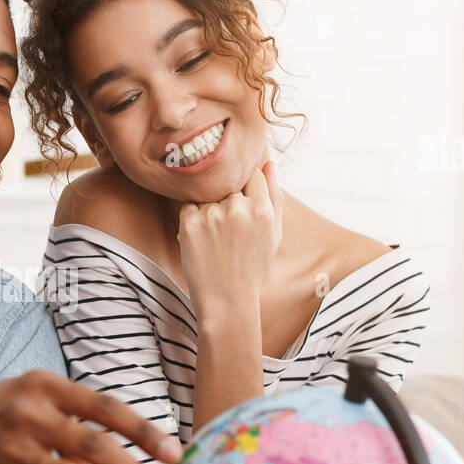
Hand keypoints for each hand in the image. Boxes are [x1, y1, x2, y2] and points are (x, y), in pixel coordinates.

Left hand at [177, 159, 281, 319]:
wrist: (226, 299)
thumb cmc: (252, 266)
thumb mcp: (274, 233)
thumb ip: (275, 196)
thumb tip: (268, 163)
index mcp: (262, 209)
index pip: (250, 174)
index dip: (244, 186)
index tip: (242, 203)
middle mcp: (237, 207)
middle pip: (227, 183)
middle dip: (226, 197)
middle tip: (228, 226)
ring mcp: (211, 214)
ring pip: (207, 194)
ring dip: (209, 207)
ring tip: (216, 237)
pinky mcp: (189, 223)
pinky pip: (189, 206)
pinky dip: (193, 218)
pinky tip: (203, 240)